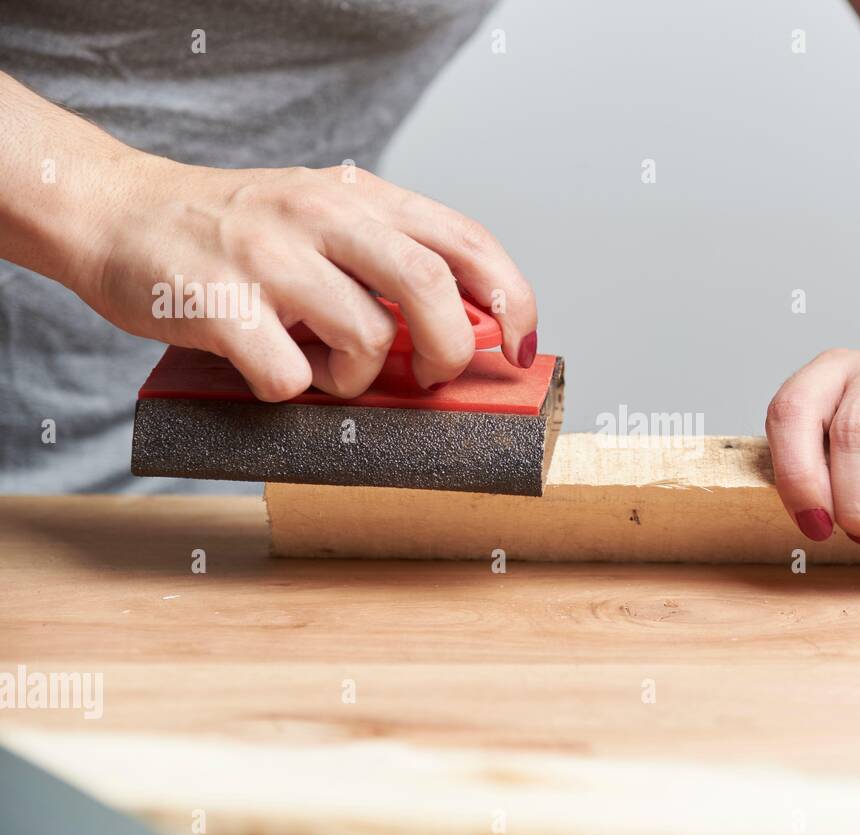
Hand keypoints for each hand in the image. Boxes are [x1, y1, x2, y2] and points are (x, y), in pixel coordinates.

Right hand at [70, 154, 536, 400]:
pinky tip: (272, 370)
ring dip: (359, 378)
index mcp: (360, 197)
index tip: (522, 347)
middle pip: (430, 289)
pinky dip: (293, 392)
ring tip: (326, 368)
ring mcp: (270, 256)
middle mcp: (321, 215)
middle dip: (447, 352)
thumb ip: (389, 261)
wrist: (116, 212)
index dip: (514, 301)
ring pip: (366, 339)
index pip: (467, 242)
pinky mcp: (219, 303)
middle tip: (426, 376)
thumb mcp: (324, 220)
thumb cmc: (235, 234)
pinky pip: (290, 376)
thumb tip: (468, 333)